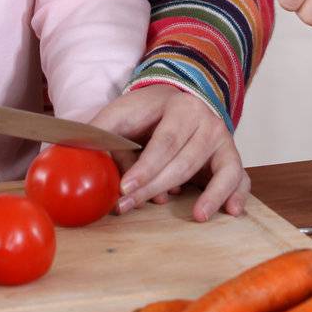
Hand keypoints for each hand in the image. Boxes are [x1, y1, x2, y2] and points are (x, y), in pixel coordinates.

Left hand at [89, 84, 247, 222]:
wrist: (181, 96)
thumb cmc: (146, 112)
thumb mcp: (120, 113)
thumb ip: (100, 132)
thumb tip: (71, 150)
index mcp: (178, 107)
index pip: (164, 141)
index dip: (145, 167)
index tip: (124, 188)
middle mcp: (204, 120)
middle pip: (185, 160)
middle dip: (157, 187)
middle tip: (129, 206)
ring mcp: (221, 138)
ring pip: (218, 169)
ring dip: (208, 195)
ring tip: (197, 216)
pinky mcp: (231, 156)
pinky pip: (240, 176)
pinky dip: (238, 193)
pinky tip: (232, 211)